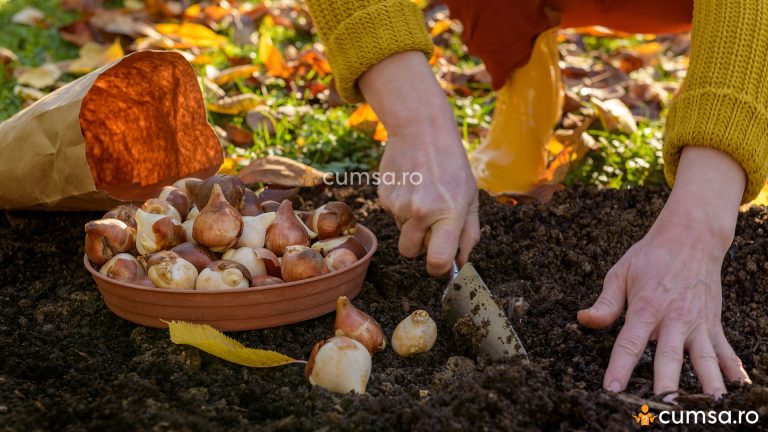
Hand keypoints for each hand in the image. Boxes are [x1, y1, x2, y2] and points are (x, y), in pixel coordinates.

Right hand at [359, 51, 479, 275]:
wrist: (420, 129)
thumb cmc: (452, 164)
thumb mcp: (471, 196)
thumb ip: (469, 234)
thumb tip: (461, 264)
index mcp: (449, 213)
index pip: (437, 261)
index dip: (438, 268)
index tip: (441, 263)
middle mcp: (421, 212)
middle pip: (411, 253)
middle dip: (420, 246)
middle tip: (432, 224)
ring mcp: (399, 205)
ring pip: (402, 233)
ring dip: (412, 224)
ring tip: (423, 195)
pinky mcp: (384, 198)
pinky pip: (393, 216)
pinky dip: (402, 207)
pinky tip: (411, 185)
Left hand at [578, 147, 751, 397]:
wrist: (691, 237)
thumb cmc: (651, 257)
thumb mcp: (621, 273)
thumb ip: (605, 302)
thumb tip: (583, 319)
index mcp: (646, 307)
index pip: (630, 343)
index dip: (620, 367)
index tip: (612, 389)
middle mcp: (674, 318)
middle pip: (669, 356)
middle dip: (667, 382)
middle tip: (663, 405)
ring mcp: (697, 323)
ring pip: (703, 358)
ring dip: (707, 381)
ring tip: (710, 404)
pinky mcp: (713, 323)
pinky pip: (723, 350)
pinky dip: (732, 368)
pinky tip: (739, 387)